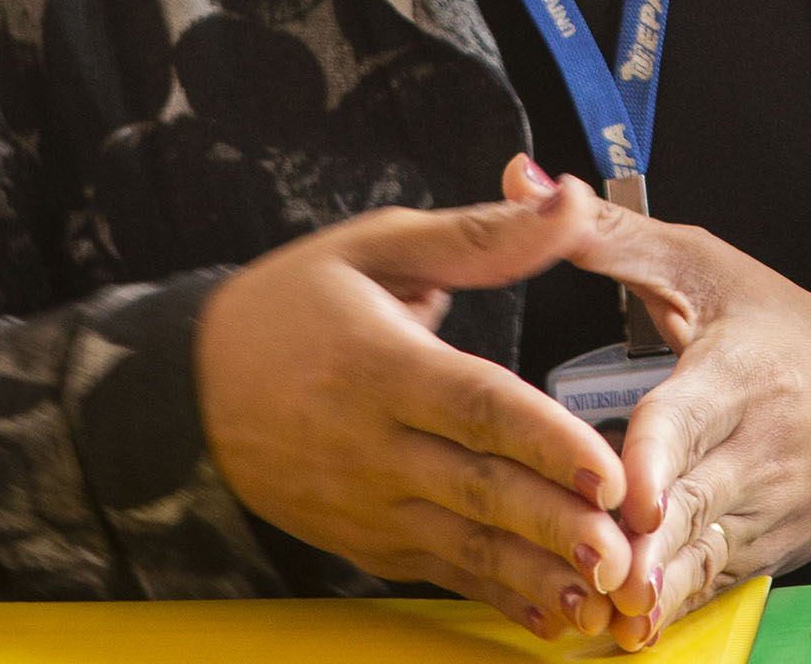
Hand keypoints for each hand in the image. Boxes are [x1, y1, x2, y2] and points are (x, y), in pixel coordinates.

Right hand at [197, 167, 632, 637]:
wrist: (189, 387)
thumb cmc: (293, 304)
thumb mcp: (377, 245)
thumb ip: (483, 233)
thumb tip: (570, 198)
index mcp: (381, 366)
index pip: (476, 408)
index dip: (546, 442)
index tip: (607, 471)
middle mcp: (371, 446)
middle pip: (477, 490)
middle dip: (553, 526)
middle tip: (622, 551)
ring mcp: (366, 504)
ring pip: (463, 547)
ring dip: (536, 575)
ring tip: (601, 599)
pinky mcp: (365, 542)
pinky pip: (440, 573)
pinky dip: (498, 595)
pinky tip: (552, 612)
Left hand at [510, 165, 810, 649]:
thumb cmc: (777, 326)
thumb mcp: (698, 265)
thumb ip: (605, 234)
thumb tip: (524, 182)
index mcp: (737, 372)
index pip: (688, 418)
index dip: (655, 460)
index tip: (630, 495)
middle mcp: (757, 446)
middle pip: (691, 503)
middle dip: (646, 544)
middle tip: (603, 576)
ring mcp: (765, 505)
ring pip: (703, 556)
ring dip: (657, 588)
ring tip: (611, 619)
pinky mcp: (766, 548)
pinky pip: (713, 582)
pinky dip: (675, 606)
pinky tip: (633, 629)